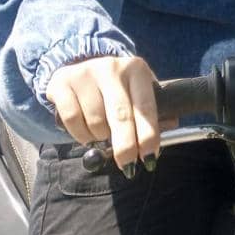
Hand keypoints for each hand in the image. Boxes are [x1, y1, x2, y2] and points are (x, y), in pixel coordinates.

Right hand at [46, 55, 159, 172]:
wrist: (78, 67)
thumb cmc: (115, 85)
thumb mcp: (136, 90)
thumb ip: (150, 109)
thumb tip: (172, 125)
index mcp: (137, 69)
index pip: (146, 106)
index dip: (148, 135)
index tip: (150, 158)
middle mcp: (112, 68)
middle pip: (121, 115)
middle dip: (126, 146)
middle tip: (129, 167)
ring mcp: (86, 74)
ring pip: (96, 121)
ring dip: (100, 138)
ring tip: (103, 135)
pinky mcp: (62, 83)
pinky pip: (72, 119)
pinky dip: (80, 134)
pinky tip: (86, 133)